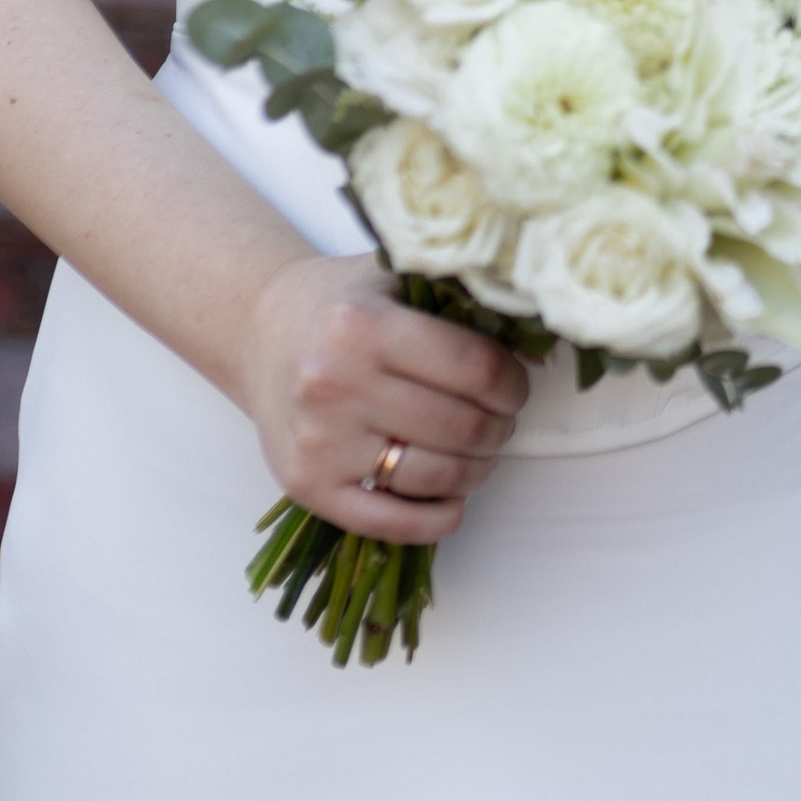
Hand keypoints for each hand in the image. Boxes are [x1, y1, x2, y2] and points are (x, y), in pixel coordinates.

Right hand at [236, 256, 531, 543]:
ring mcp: (319, 441)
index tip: (515, 386)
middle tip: (501, 421)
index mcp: (363, 326)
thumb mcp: (398, 277)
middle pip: (460, 425)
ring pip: (435, 475)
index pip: (474, 368)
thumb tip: (540, 350)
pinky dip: (435, 520)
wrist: (259, 330)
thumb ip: (462, 304)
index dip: (512, 384)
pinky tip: (454, 501)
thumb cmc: (342, 304)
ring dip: (476, 471)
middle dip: (499, 428)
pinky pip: (389, 523)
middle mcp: (335, 384)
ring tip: (479, 452)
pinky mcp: (307, 486)